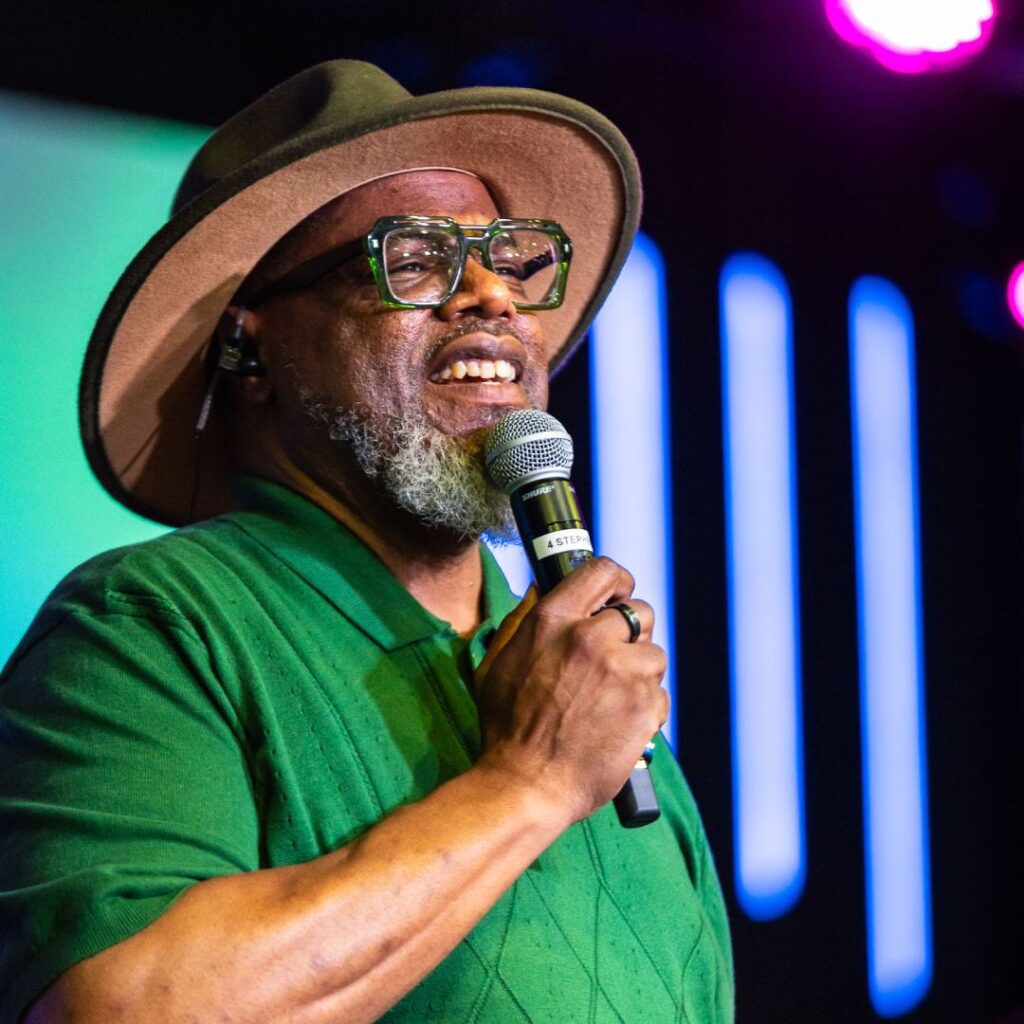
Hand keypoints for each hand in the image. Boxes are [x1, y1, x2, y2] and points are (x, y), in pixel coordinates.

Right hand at [474, 557, 668, 823]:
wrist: (527, 786)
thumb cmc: (507, 727)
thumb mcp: (499, 661)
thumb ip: (524, 619)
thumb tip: (543, 586)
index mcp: (554, 620)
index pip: (604, 571)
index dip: (618, 583)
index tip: (618, 597)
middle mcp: (591, 638)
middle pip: (640, 611)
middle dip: (631, 634)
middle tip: (614, 660)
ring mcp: (622, 671)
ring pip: (654, 655)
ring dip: (639, 674)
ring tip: (610, 701)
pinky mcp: (645, 705)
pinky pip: (660, 694)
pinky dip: (645, 709)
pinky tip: (618, 724)